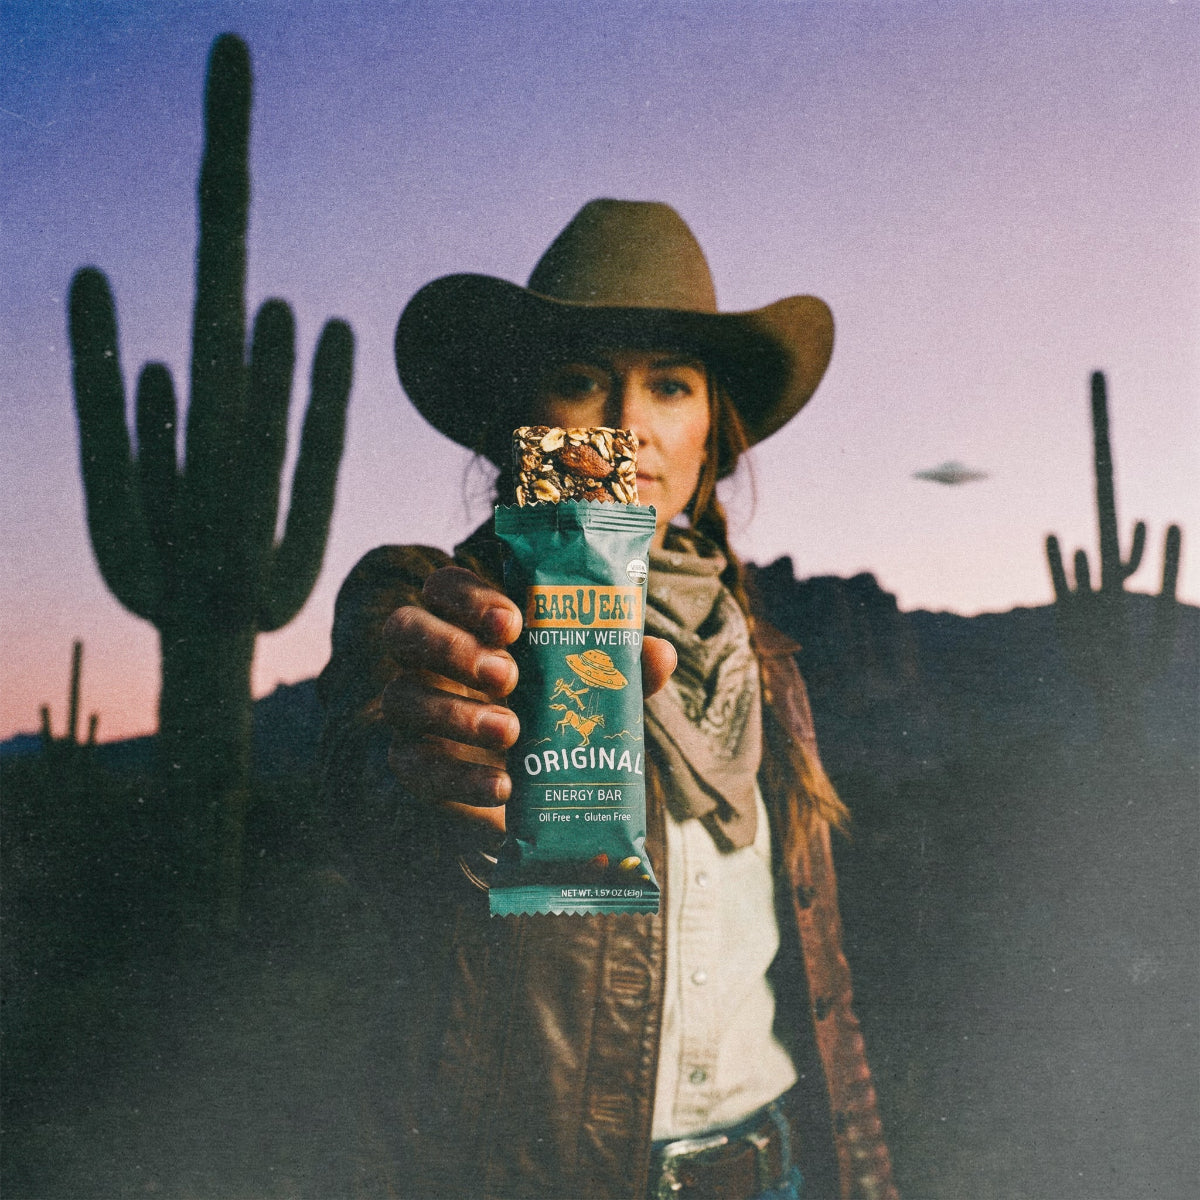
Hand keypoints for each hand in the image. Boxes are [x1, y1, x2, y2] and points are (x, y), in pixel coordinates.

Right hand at [382, 565, 675, 835]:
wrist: (540, 798)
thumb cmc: (561, 717)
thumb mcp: (596, 690)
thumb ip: (620, 668)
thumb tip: (661, 653)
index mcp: (468, 624)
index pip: (443, 587)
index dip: (468, 596)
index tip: (514, 622)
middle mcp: (430, 660)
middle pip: (403, 629)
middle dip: (451, 647)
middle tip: (507, 674)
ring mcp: (414, 712)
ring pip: (401, 697)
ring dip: (457, 714)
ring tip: (513, 732)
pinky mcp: (414, 766)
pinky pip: (413, 765)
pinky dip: (460, 778)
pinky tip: (503, 788)